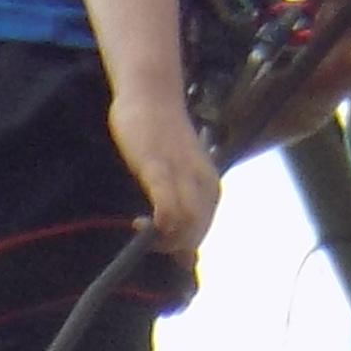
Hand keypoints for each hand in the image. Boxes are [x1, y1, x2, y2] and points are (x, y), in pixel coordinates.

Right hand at [110, 82, 223, 261]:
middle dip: (172, 247)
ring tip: (140, 227)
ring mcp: (181, 175)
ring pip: (187, 224)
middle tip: (146, 240)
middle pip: (196, 232)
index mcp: (210, 186)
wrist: (152, 93)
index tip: (159, 243)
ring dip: (164, 239)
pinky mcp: (158, 165)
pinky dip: (160, 222)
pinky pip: (168, 204)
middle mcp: (203, 182)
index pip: (202, 231)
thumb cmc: (161, 134)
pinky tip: (142, 222)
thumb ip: (181, 207)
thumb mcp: (178, 174)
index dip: (181, 246)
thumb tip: (186, 257)